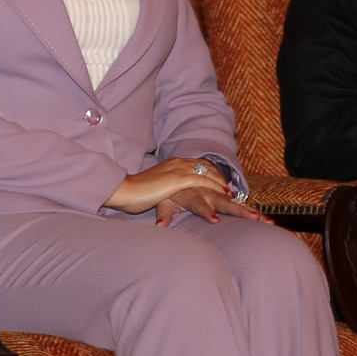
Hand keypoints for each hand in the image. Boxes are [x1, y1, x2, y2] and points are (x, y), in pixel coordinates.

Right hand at [105, 157, 229, 213]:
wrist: (125, 190)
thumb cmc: (134, 192)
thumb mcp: (153, 185)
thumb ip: (162, 185)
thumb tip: (165, 191)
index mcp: (171, 162)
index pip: (198, 164)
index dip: (211, 172)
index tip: (220, 182)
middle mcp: (176, 162)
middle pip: (205, 166)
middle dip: (219, 177)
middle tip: (230, 188)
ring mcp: (177, 169)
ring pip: (207, 173)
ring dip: (221, 182)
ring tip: (231, 192)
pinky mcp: (177, 179)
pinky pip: (202, 181)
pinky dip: (215, 186)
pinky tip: (223, 193)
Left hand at [153, 187, 272, 226]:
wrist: (177, 174)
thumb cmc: (168, 193)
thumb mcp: (163, 203)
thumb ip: (163, 214)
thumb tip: (158, 227)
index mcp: (191, 195)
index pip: (199, 204)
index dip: (206, 211)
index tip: (215, 220)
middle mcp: (206, 192)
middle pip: (224, 202)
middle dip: (239, 210)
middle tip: (255, 218)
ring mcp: (216, 192)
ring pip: (235, 202)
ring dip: (250, 210)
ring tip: (266, 220)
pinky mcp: (221, 192)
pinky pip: (236, 201)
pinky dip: (248, 208)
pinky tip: (263, 218)